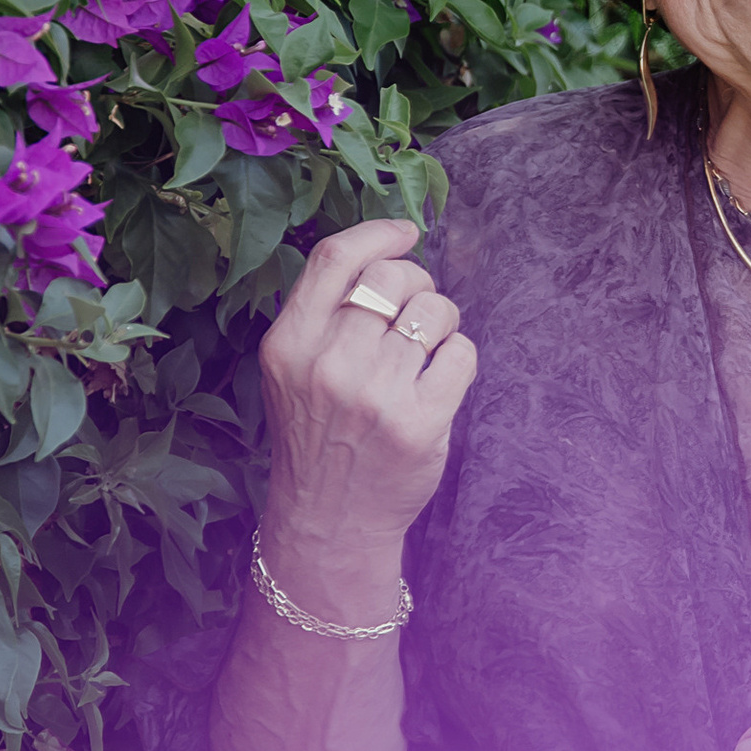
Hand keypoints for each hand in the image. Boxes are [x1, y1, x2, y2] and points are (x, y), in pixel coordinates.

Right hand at [254, 217, 475, 605]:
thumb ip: (325, 314)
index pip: (335, 258)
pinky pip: (461, 353)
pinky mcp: (418, 423)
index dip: (378, 233)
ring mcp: (375, 396)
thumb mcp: (293, 371)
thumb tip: (388, 251)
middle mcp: (328, 365)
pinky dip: (458, 356)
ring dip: (441, 321)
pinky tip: (439, 378)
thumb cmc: (318, 433)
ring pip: (435, 311)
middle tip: (416, 309)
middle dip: (417, 282)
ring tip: (427, 348)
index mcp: (289, 345)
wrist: (329, 519)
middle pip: (393, 278)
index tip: (405, 232)